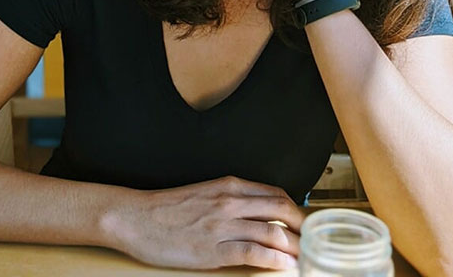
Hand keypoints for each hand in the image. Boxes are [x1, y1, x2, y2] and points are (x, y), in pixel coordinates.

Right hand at [110, 175, 303, 269]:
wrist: (137, 218)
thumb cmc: (167, 208)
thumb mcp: (204, 193)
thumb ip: (231, 199)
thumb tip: (256, 211)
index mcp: (228, 185)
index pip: (274, 193)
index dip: (296, 208)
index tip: (306, 221)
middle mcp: (230, 202)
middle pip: (281, 209)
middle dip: (303, 226)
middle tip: (316, 239)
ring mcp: (223, 226)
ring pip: (272, 232)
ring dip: (295, 246)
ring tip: (307, 257)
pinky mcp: (213, 250)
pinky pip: (253, 254)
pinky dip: (274, 260)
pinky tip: (285, 266)